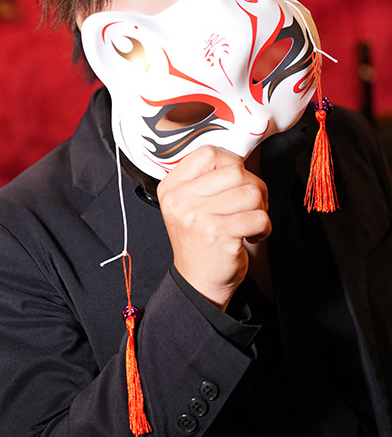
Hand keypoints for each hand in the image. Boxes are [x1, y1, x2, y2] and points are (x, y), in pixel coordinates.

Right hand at [157, 146, 270, 310]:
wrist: (198, 283)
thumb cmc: (200, 241)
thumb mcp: (189, 205)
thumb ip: (206, 178)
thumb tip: (238, 157)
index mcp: (172, 188)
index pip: (209, 153)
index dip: (231, 163)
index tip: (235, 181)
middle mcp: (180, 200)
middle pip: (235, 170)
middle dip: (252, 186)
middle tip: (248, 204)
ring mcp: (198, 217)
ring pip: (251, 192)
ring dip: (260, 207)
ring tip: (249, 221)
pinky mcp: (219, 234)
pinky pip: (259, 216)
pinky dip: (264, 227)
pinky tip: (251, 235)